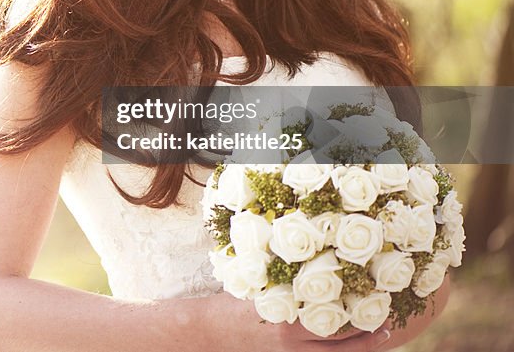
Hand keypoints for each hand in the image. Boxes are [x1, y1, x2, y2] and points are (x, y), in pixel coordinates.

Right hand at [205, 292, 391, 351]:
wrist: (209, 333)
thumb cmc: (230, 301)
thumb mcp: (256, 283)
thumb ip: (283, 277)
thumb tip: (313, 254)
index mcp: (285, 318)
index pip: (331, 316)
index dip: (358, 309)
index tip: (378, 295)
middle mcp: (291, 343)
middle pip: (340, 343)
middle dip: (367, 334)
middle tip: (388, 320)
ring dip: (360, 348)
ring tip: (381, 335)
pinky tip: (352, 345)